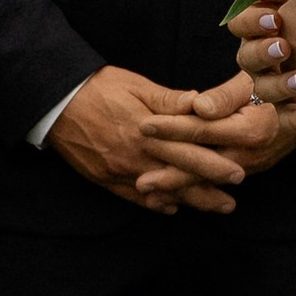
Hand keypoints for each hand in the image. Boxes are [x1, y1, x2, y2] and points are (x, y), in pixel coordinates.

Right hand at [48, 65, 217, 212]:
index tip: (238, 173)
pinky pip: (135, 198)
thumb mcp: (136, 85)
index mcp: (147, 132)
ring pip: (161, 192)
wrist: (56, 103)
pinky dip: (156, 204)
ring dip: (188, 202)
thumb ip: (169, 100)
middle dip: (207, 192)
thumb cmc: (98, 88)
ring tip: (213, 209)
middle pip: (178, 177)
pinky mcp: (105, 179)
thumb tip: (200, 104)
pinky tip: (173, 208)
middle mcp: (135, 156)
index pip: (187, 152)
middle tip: (232, 204)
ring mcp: (120, 171)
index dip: (214, 165)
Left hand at [132, 74, 295, 214]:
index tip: (143, 126)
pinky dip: (194, 190)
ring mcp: (250, 165)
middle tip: (140, 183)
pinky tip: (173, 196)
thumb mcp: (254, 79)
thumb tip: (198, 107)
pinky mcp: (248, 170)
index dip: (171, 127)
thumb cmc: (277, 83)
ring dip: (179, 189)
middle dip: (169, 175)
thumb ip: (225, 96)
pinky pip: (216, 182)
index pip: (202, 129)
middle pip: (202, 166)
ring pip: (208, 180)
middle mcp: (249, 152)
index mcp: (250, 128)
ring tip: (151, 196)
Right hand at [230, 0, 295, 116]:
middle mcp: (268, 54)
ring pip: (261, 88)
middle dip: (262, 52)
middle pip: (244, 56)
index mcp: (269, 26)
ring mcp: (279, 82)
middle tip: (284, 47)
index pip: (241, 22)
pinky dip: (292, 117)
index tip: (274, 19)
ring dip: (279, 84)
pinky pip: (282, 118)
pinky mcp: (293, 108)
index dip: (251, 21)